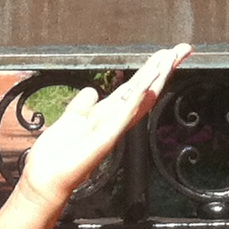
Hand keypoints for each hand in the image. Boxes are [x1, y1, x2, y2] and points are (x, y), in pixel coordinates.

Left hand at [18, 45, 190, 208]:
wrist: (45, 180)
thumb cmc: (56, 156)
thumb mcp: (68, 122)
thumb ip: (80, 107)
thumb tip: (91, 91)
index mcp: (106, 114)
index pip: (134, 87)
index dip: (150, 70)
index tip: (167, 53)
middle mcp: (114, 121)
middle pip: (144, 90)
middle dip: (163, 69)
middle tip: (183, 49)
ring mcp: (112, 130)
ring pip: (139, 99)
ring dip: (155, 78)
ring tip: (169, 59)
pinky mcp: (105, 139)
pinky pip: (123, 117)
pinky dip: (135, 102)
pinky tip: (145, 87)